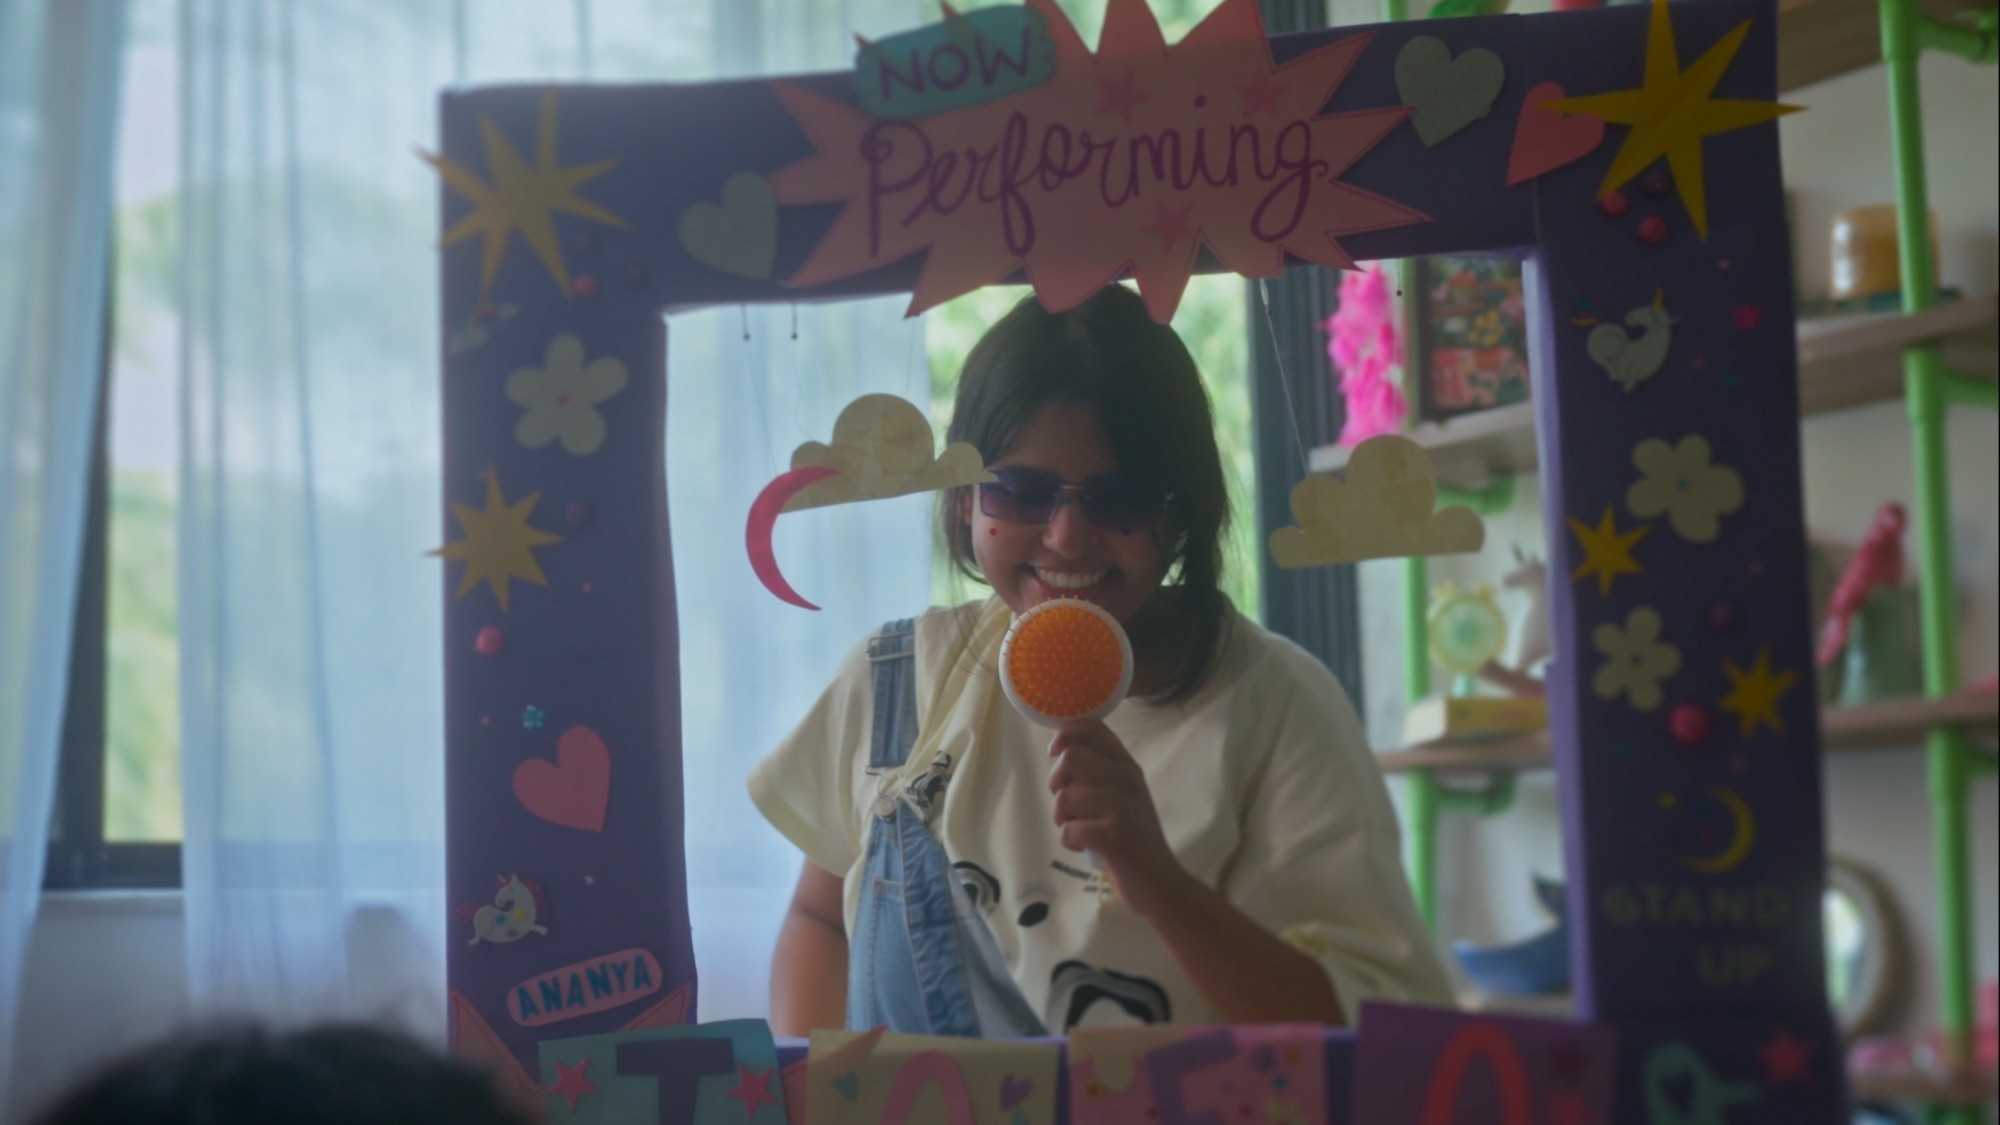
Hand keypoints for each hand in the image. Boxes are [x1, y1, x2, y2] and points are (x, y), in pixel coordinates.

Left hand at [1047, 720, 1189, 918]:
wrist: (1162, 883)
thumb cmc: (1135, 839)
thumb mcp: (1124, 796)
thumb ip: (1100, 772)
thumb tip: (1060, 752)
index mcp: (1128, 766)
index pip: (1094, 727)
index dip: (1065, 733)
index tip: (1056, 752)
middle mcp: (1127, 780)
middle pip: (1070, 757)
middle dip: (1056, 782)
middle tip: (1069, 803)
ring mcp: (1122, 807)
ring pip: (1064, 797)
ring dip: (1062, 818)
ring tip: (1081, 829)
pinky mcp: (1114, 836)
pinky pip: (1069, 830)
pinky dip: (1070, 841)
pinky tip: (1088, 846)